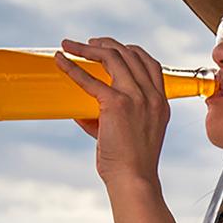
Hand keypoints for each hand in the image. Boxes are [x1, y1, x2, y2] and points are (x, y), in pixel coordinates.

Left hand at [55, 36, 169, 186]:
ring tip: (72, 45)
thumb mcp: (133, 134)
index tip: (112, 49)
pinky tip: (61, 60)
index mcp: (161, 103)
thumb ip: (111, 117)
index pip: (150, 64)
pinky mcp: (117, 103)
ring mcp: (137, 97)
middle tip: (88, 43)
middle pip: (131, 54)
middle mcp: (152, 96)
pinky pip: (90, 78)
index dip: (131, 51)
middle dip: (107, 44)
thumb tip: (80, 109)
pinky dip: (72, 67)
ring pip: (113, 57)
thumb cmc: (131, 163)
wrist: (134, 178)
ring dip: (89, 47)